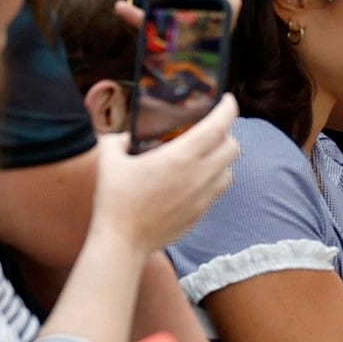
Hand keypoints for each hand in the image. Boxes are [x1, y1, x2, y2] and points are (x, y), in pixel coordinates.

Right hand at [97, 94, 239, 249]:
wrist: (123, 241)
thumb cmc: (114, 199)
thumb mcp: (109, 160)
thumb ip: (117, 140)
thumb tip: (123, 136)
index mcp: (180, 156)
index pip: (219, 125)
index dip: (228, 108)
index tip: (227, 100)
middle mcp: (199, 175)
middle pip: (233, 146)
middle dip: (226, 133)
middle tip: (210, 129)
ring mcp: (203, 196)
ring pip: (230, 170)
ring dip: (222, 159)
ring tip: (204, 155)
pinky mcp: (201, 213)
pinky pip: (218, 190)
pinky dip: (214, 179)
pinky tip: (195, 179)